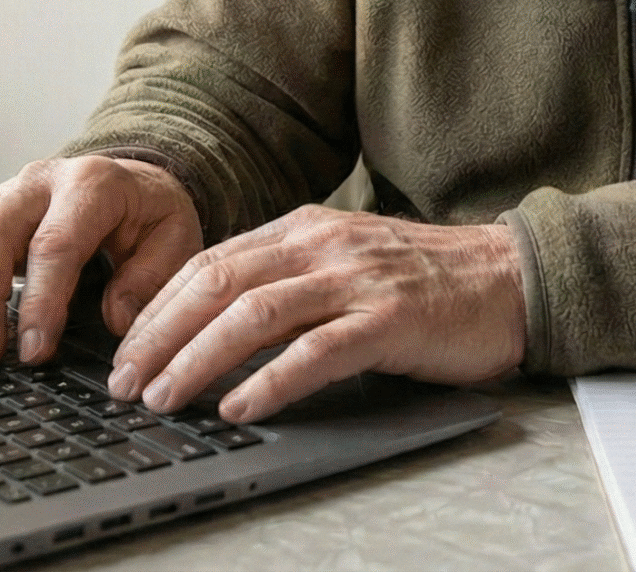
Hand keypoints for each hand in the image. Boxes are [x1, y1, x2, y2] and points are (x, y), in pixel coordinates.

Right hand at [0, 155, 200, 367]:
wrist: (130, 177)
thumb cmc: (149, 213)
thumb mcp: (174, 237)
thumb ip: (151, 276)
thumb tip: (116, 319)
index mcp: (91, 185)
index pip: (55, 244)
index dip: (40, 302)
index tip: (34, 351)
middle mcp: (38, 183)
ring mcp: (3, 194)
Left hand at [106, 206, 525, 423]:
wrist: (512, 278)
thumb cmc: (427, 280)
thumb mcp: (345, 263)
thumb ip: (287, 281)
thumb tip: (211, 322)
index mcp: (304, 228)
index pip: (208, 262)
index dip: (156, 307)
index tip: (123, 350)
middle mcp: (323, 245)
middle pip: (217, 283)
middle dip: (159, 335)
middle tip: (124, 382)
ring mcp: (358, 279)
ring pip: (255, 313)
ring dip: (198, 358)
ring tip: (164, 397)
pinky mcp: (391, 319)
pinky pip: (317, 352)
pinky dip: (271, 381)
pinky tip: (239, 406)